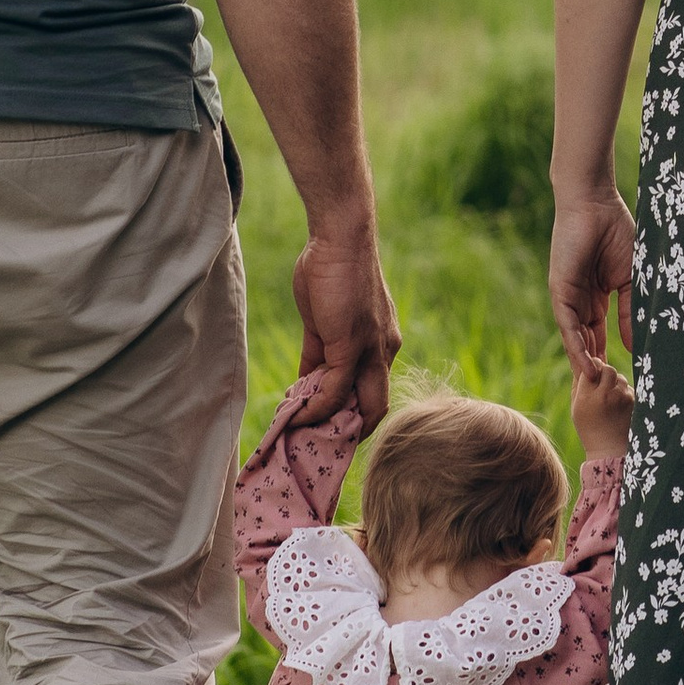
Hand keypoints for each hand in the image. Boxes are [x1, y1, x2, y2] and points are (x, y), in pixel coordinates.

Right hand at [291, 222, 400, 431]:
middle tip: (320, 446)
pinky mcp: (351, 347)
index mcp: (382, 345)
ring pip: (358, 406)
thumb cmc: (331, 271)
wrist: (340, 238)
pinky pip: (335, 390)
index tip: (328, 430)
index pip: (372, 393)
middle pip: (375, 408)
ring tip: (303, 436)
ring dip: (329, 426)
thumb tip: (307, 383)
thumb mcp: (325, 321)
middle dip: (350, 433)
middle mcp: (384, 352)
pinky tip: (299, 415)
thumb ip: (319, 354)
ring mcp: (371, 351)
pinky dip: (317, 408)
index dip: (353, 416)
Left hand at [551, 181, 634, 379]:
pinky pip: (568, 326)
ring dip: (585, 364)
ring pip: (576, 339)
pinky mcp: (560, 292)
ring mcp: (569, 298)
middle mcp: (581, 301)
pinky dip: (577, 347)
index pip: (601, 333)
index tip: (622, 378)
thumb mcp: (630, 280)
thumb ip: (630, 311)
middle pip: (587, 342)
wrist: (594, 204)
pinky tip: (586, 367)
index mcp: (598, 296)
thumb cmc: (616, 232)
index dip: (609, 355)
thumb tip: (636, 345)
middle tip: (607, 393)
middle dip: (595, 367)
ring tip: (597, 389)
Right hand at [569, 349, 634, 456]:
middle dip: (604, 373)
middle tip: (601, 384)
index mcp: (587, 397)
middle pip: (607, 368)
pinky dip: (623, 392)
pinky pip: (627, 387)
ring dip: (614, 383)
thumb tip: (582, 361)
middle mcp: (605, 395)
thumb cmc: (589, 427)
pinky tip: (618, 406)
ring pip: (619, 377)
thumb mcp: (576, 407)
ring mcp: (621, 398)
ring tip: (609, 399)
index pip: (590, 368)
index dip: (591, 369)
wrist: (609, 449)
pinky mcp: (633, 401)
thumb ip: (579, 383)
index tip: (591, 375)